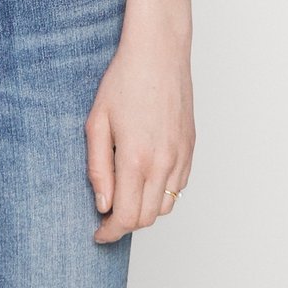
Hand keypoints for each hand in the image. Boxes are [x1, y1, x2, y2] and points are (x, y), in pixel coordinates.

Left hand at [84, 32, 193, 242]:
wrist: (158, 53)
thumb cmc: (124, 80)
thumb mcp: (97, 121)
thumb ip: (98, 167)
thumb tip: (103, 204)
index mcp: (136, 159)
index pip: (127, 217)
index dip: (110, 232)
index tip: (99, 234)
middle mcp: (163, 163)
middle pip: (147, 218)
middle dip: (125, 224)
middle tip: (106, 216)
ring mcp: (181, 156)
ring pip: (166, 206)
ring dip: (145, 210)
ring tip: (125, 196)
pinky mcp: (190, 148)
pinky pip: (179, 187)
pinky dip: (162, 193)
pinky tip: (145, 177)